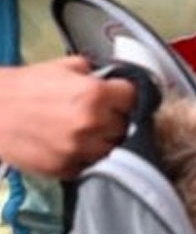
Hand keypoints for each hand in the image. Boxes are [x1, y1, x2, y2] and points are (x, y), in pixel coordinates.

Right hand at [0, 57, 136, 178]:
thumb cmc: (24, 86)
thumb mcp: (64, 66)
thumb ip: (95, 72)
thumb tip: (113, 80)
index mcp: (95, 94)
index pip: (134, 97)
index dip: (125, 97)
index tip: (118, 98)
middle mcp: (92, 123)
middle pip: (125, 126)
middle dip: (115, 119)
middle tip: (98, 115)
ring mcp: (79, 149)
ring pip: (111, 149)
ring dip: (102, 141)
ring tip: (84, 132)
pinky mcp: (65, 168)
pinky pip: (89, 165)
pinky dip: (84, 157)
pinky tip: (69, 145)